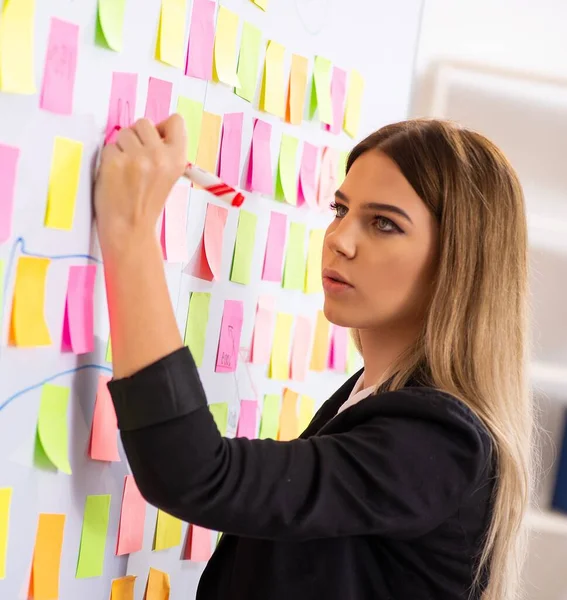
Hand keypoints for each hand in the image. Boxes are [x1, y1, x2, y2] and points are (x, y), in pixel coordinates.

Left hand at [94, 114, 186, 252]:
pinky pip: (108, 146)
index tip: (154, 140)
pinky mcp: (115, 162)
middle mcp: (160, 156)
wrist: (130, 229)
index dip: (161, 128)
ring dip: (121, 147)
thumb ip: (164, 151)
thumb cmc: (147, 203)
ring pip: (124, 132)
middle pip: (144, 122)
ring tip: (126, 170)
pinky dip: (109, 159)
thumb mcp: (169, 176)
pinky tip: (115, 176)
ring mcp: (136, 158)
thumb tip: (151, 129)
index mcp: (178, 159)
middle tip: (137, 160)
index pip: (175, 121)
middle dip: (137, 137)